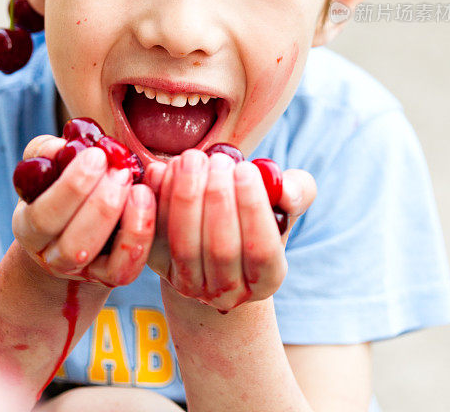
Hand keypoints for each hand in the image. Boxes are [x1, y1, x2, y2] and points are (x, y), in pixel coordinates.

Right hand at [12, 135, 155, 287]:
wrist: (77, 223)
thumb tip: (61, 147)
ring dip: (126, 221)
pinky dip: (142, 236)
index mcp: (30, 227)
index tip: (97, 155)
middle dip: (102, 206)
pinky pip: (129, 268)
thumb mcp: (49, 165)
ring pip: (105, 264)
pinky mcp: (113, 276)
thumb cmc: (63, 183)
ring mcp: (86, 271)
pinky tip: (147, 201)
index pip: (44, 217)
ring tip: (138, 187)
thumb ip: (48, 151)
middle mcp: (54, 257)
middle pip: (74, 245)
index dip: (71, 187)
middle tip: (121, 171)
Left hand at [144, 150, 315, 311]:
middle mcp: (228, 292)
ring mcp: (189, 284)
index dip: (252, 209)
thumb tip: (286, 190)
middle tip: (218, 159)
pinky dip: (156, 202)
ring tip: (193, 158)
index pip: (261, 251)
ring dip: (186, 196)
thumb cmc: (255, 215)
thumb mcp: (282, 204)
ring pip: (184, 245)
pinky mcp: (157, 267)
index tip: (246, 169)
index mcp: (266, 279)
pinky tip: (161, 170)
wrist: (214, 236)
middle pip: (220, 250)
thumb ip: (295, 193)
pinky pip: (153, 236)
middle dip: (218, 198)